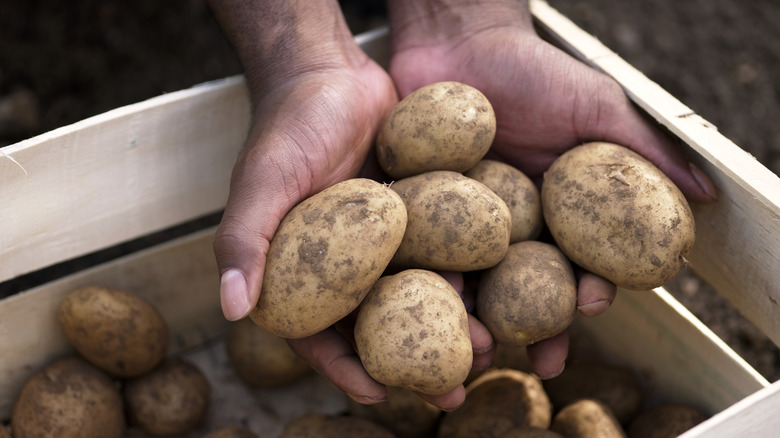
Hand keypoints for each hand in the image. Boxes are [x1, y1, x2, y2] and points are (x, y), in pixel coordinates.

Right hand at [209, 0, 491, 411]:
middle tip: (451, 392)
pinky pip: (438, 254)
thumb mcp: (261, 180)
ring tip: (487, 349)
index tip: (380, 396)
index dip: (344, 370)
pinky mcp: (412, 217)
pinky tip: (494, 293)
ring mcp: (379, 243)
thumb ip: (243, 240)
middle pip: (375, 327)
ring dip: (447, 327)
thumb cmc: (288, 125)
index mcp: (296, 270)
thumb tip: (231, 310)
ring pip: (414, 297)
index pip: (315, 335)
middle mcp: (340, 265)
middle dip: (412, 365)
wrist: (332, 72)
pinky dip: (462, 276)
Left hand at [387, 0, 715, 378]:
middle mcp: (513, 225)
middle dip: (538, 327)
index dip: (589, 288)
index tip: (593, 303)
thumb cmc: (533, 70)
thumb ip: (644, 151)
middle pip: (528, 289)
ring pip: (476, 281)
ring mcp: (464, 223)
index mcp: (560, 211)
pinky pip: (426, 250)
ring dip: (483, 317)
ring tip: (482, 343)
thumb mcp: (596, 106)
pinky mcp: (420, 212)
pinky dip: (429, 277)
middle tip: (542, 360)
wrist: (459, 39)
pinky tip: (435, 298)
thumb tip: (704, 197)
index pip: (580, 262)